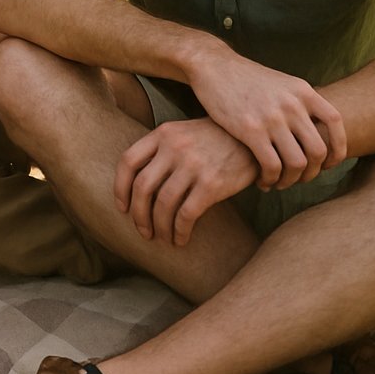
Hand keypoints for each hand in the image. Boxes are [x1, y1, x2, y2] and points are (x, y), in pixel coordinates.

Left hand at [115, 118, 256, 245]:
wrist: (254, 140)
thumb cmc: (214, 140)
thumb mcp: (183, 134)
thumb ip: (161, 150)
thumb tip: (137, 186)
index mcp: (163, 134)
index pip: (128, 162)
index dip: (120, 188)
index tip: (122, 208)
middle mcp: (174, 147)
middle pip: (142, 187)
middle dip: (138, 215)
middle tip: (143, 231)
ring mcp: (193, 165)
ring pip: (163, 204)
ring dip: (159, 227)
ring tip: (162, 238)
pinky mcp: (212, 183)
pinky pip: (186, 214)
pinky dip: (179, 231)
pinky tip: (181, 239)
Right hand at [189, 50, 345, 190]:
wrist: (213, 66)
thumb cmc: (245, 78)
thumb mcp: (281, 83)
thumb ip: (300, 103)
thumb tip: (317, 129)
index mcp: (303, 91)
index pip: (336, 123)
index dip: (338, 149)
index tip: (327, 164)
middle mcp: (292, 104)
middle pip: (318, 150)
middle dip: (312, 173)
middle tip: (299, 179)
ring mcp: (272, 117)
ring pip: (297, 163)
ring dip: (290, 180)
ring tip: (279, 183)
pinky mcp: (250, 130)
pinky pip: (272, 165)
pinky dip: (271, 179)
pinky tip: (263, 180)